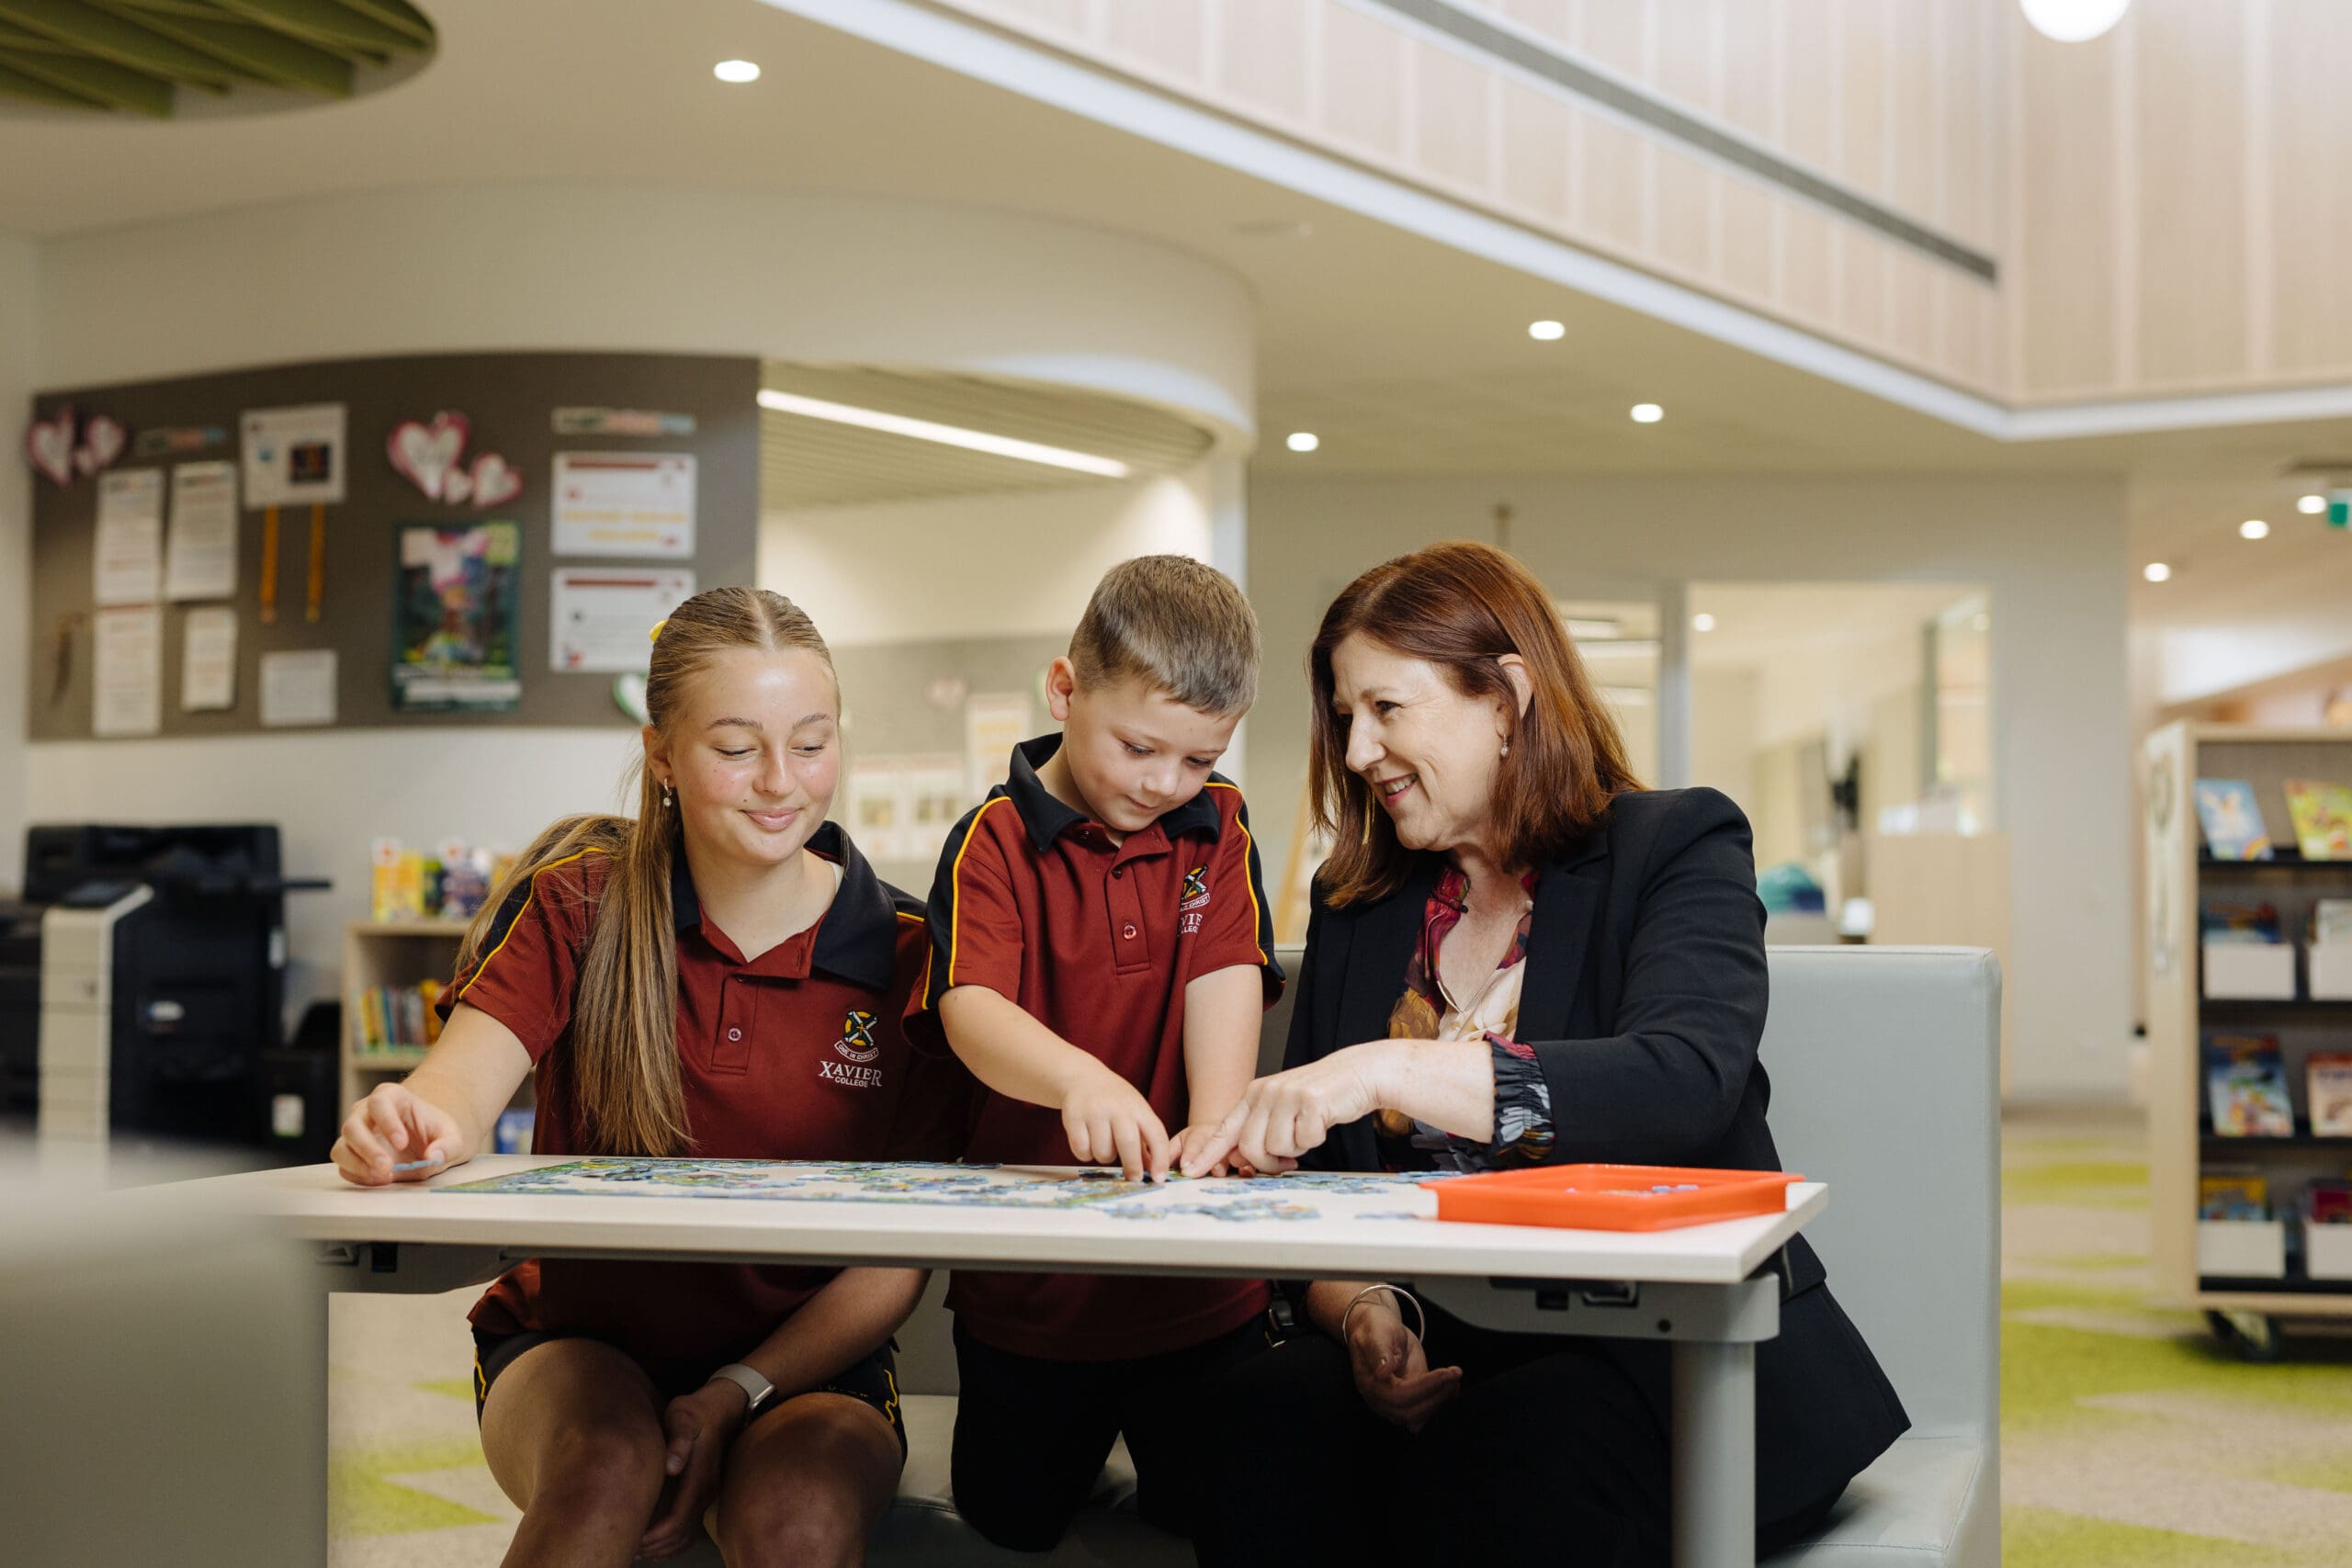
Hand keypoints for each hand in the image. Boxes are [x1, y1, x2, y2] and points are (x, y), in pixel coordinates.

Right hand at [331, 1083, 461, 1185]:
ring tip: (384, 1176)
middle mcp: (365, 1113)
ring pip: (341, 1148)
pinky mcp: (351, 1155)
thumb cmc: (434, 1132)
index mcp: (390, 1097)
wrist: (425, 1142)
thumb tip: (433, 1157)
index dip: (387, 1122)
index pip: (379, 1102)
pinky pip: (343, 1166)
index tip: (402, 1143)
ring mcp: (355, 1134)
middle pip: (353, 1126)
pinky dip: (358, 1176)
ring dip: (358, 1165)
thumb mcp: (451, 1136)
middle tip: (387, 1166)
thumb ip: (447, 1146)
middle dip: (368, 1149)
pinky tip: (379, 1180)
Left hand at [637, 1381, 746, 1559]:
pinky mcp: (704, 1493)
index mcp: (699, 1478)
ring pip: (687, 1535)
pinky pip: (691, 1527)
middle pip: (681, 1534)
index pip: (676, 1519)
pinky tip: (658, 1544)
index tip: (633, 1539)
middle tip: (629, 1548)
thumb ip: (678, 1440)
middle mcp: (706, 1492)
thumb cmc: (695, 1412)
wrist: (721, 1407)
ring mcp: (707, 1494)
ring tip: (639, 1550)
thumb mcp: (683, 1418)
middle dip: (655, 1545)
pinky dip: (675, 1541)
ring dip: (664, 1547)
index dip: (655, 1535)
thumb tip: (671, 1466)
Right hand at [1060, 1062, 1172, 1180]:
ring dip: (1105, 1157)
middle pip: (1128, 1143)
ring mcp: (1094, 1111)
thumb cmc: (1115, 1102)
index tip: (1159, 1178)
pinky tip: (1087, 1142)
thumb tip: (1154, 1172)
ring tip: (1104, 1145)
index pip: (1156, 1134)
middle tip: (1134, 1178)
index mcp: (1138, 1107)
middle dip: (1132, 1167)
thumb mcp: (1135, 1114)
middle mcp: (1117, 1107)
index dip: (1160, 1159)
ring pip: (1103, 1152)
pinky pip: (1081, 1150)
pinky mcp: (1073, 1117)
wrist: (1083, 1078)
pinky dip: (1085, 1154)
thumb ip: (1145, 1142)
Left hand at [1179, 1043, 1396, 1176]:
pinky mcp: (1310, 1101)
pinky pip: (1304, 1141)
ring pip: (1276, 1147)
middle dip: (1268, 1163)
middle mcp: (1265, 1092)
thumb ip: (1259, 1130)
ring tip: (1307, 1131)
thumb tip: (1237, 1159)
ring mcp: (1287, 1095)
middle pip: (1250, 1147)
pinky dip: (1315, 1140)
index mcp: (1253, 1094)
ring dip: (1295, 1149)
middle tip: (1287, 1160)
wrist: (1356, 1074)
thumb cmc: (1317, 1099)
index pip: (1223, 1128)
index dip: (1207, 1153)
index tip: (1189, 1171)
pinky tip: (1321, 1122)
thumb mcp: (1281, 1108)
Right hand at [1345, 1294, 1461, 1432]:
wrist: (1378, 1330)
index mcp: (1370, 1384)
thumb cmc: (1375, 1329)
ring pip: (1421, 1415)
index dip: (1425, 1387)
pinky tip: (1453, 1385)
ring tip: (1455, 1375)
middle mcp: (1381, 1400)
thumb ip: (1378, 1351)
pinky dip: (1442, 1401)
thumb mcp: (1376, 1333)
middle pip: (1411, 1412)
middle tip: (1455, 1373)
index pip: (1399, 1396)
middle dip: (1437, 1395)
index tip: (1445, 1372)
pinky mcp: (1409, 1400)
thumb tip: (1382, 1373)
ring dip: (1442, 1399)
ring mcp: (1395, 1403)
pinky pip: (1426, 1409)